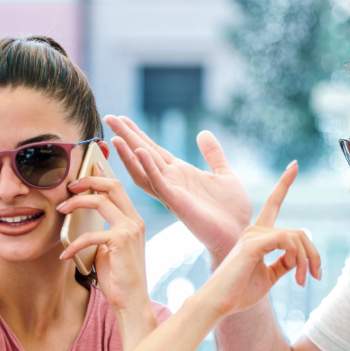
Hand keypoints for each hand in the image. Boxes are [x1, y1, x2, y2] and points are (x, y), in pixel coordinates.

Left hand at [57, 163, 150, 316]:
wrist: (131, 301)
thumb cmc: (118, 278)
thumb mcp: (107, 249)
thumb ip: (100, 232)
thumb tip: (78, 220)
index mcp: (133, 220)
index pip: (117, 188)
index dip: (99, 176)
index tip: (81, 173)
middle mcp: (135, 220)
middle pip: (112, 185)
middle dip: (88, 180)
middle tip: (69, 186)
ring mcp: (130, 229)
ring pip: (100, 201)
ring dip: (76, 203)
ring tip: (61, 211)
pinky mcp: (121, 241)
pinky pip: (91, 233)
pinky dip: (74, 243)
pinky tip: (64, 255)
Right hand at [104, 115, 252, 264]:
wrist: (240, 232)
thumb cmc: (233, 210)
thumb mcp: (224, 173)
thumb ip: (213, 154)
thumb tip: (203, 133)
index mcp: (180, 173)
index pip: (153, 150)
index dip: (138, 133)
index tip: (122, 118)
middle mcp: (172, 182)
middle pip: (143, 155)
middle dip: (126, 137)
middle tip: (109, 118)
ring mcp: (172, 193)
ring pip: (143, 171)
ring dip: (129, 154)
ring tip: (116, 137)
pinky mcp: (178, 203)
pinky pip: (159, 184)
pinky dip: (149, 168)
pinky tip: (141, 152)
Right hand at [198, 161, 320, 317]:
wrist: (219, 305)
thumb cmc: (239, 294)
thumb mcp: (268, 277)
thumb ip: (283, 264)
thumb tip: (298, 259)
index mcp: (256, 236)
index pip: (273, 204)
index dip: (283, 184)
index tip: (293, 165)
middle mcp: (254, 230)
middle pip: (298, 232)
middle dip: (313, 255)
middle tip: (315, 277)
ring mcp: (252, 235)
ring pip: (296, 237)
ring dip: (306, 260)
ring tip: (301, 281)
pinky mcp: (252, 244)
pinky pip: (286, 240)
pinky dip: (296, 257)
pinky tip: (294, 273)